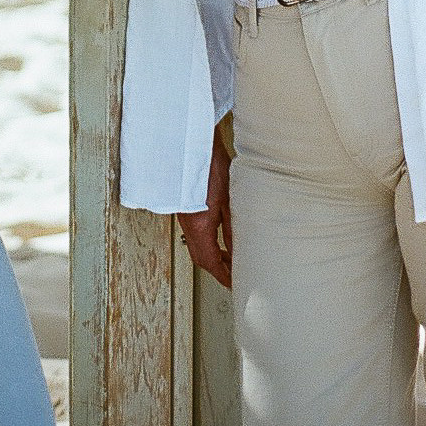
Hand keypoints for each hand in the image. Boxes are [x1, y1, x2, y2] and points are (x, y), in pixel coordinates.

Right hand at [177, 124, 231, 287]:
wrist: (190, 141)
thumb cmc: (210, 164)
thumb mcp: (229, 199)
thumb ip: (234, 228)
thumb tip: (240, 250)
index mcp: (199, 224)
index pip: (210, 261)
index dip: (223, 276)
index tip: (235, 284)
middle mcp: (188, 222)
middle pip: (201, 256)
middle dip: (217, 269)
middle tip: (234, 274)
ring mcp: (184, 214)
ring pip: (196, 245)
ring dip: (212, 255)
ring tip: (230, 258)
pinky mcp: (185, 204)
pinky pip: (194, 232)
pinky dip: (207, 241)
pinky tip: (218, 237)